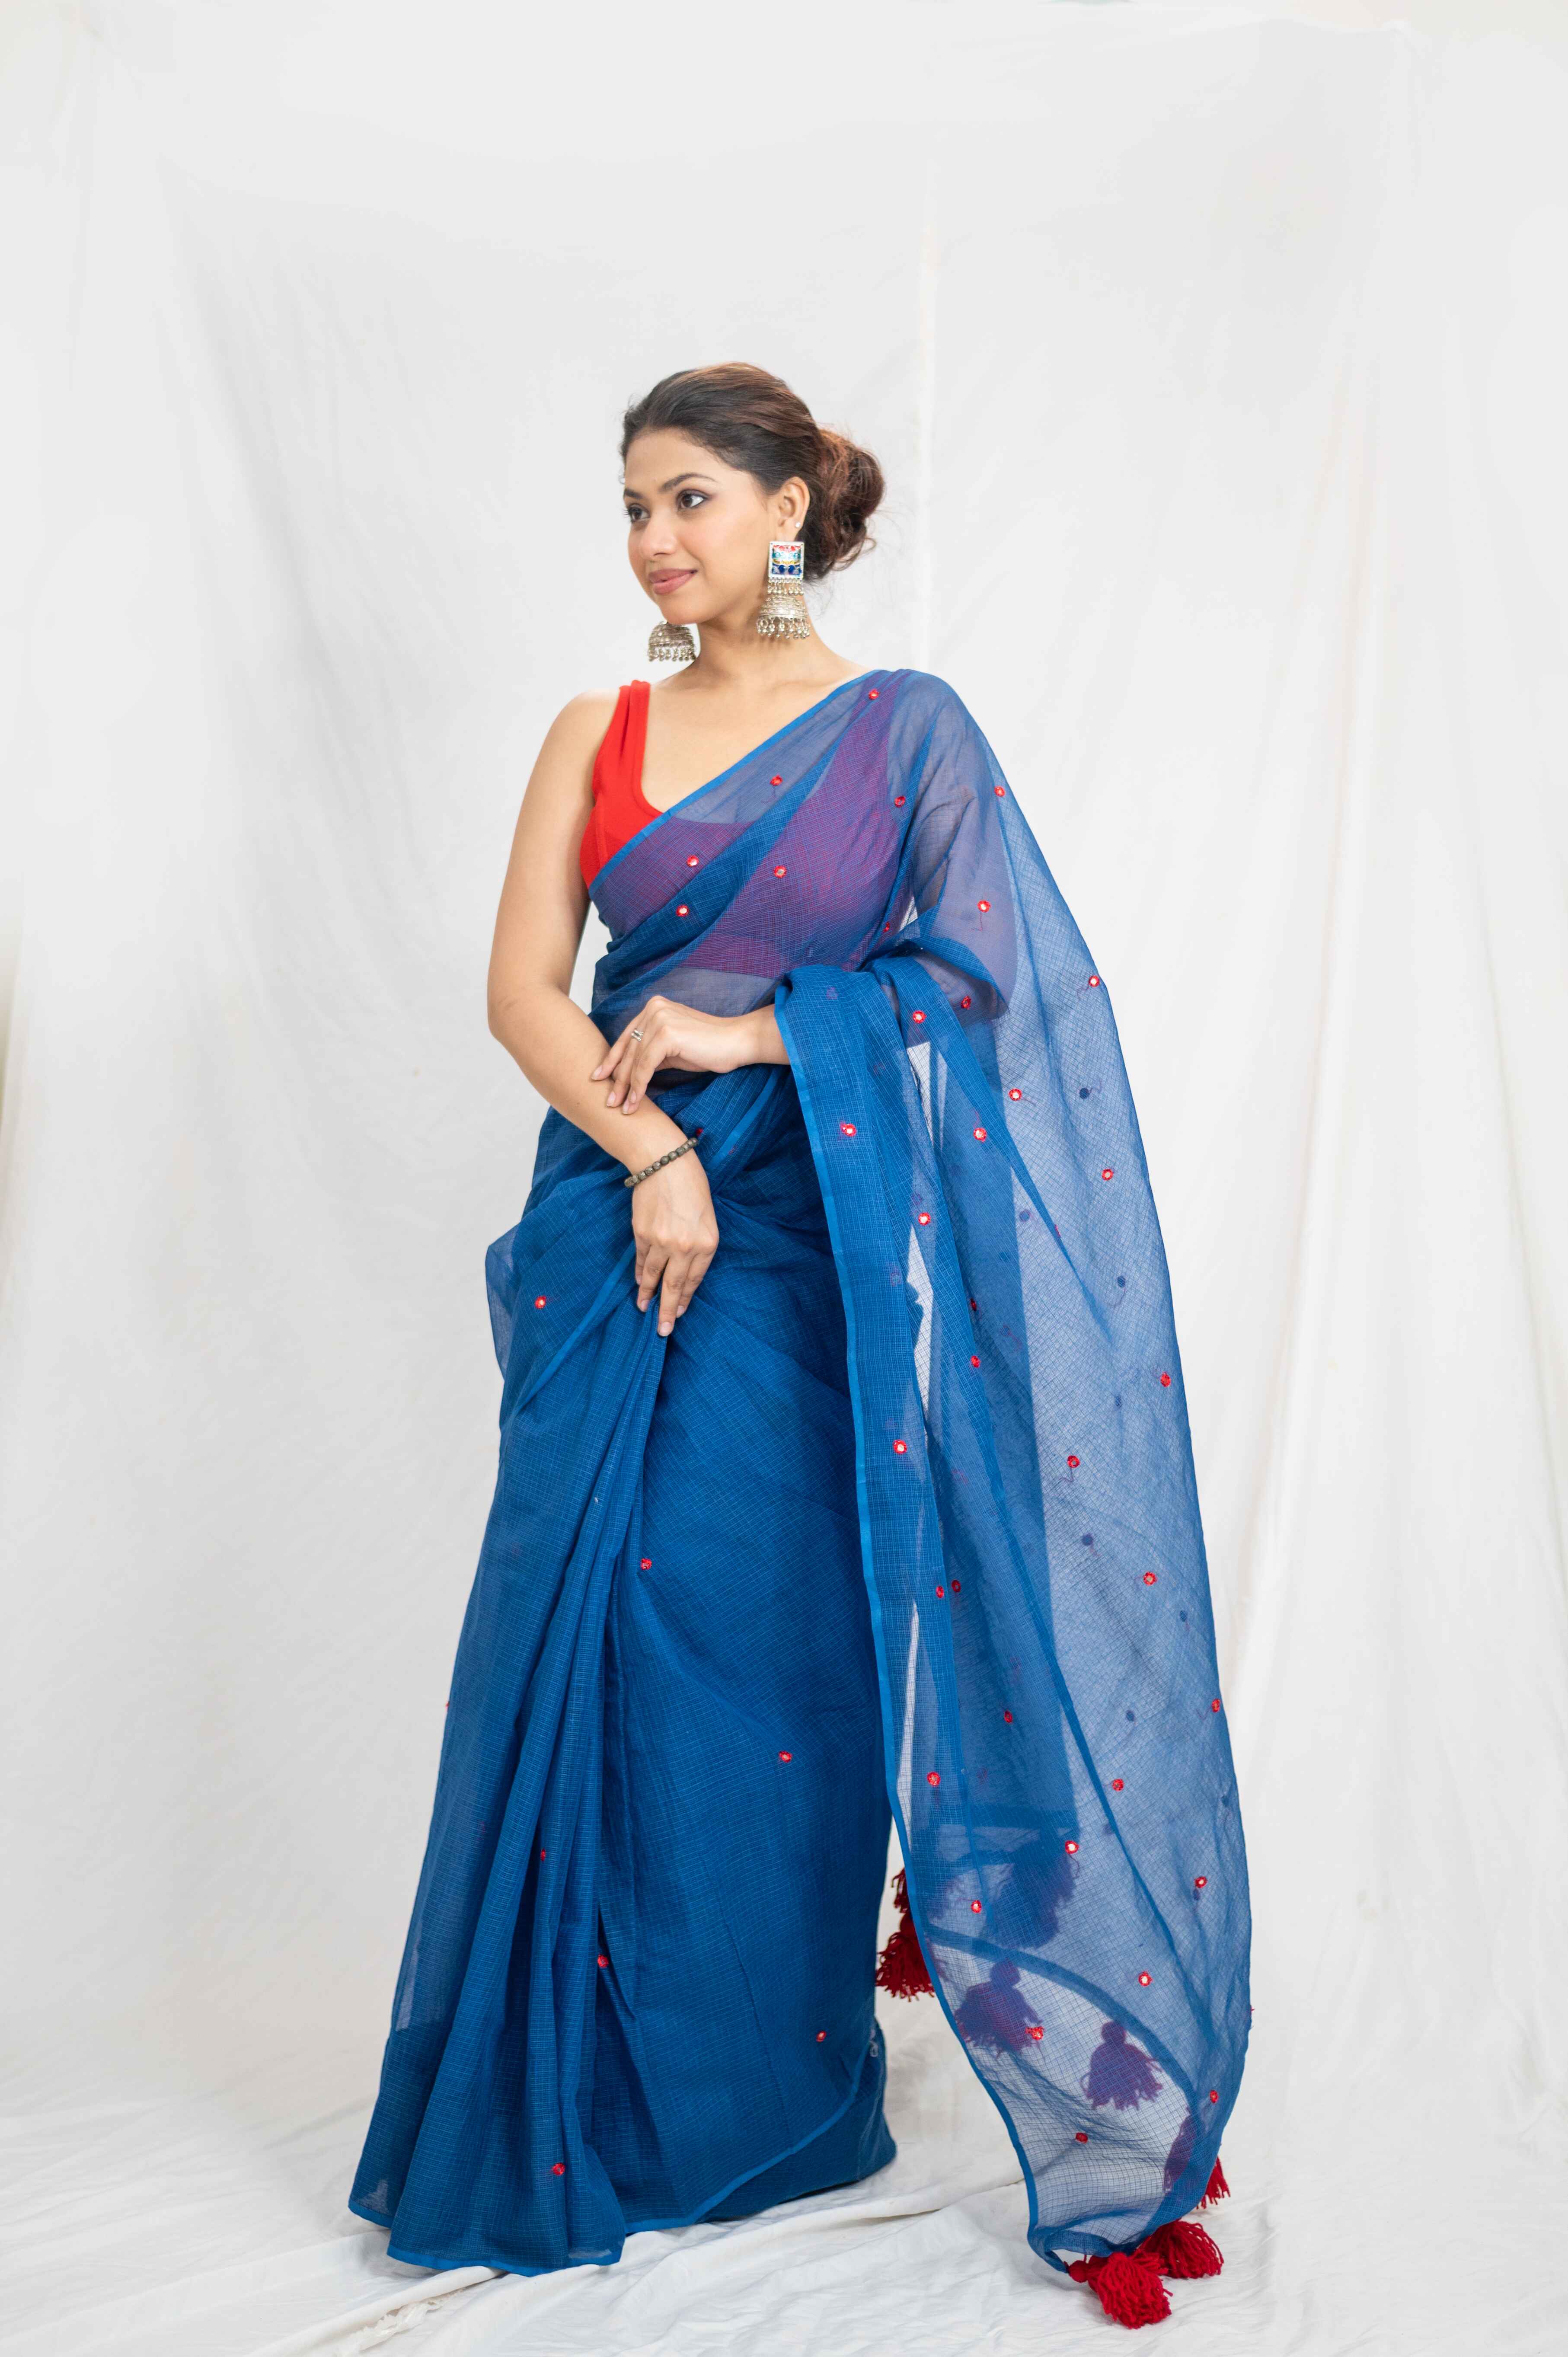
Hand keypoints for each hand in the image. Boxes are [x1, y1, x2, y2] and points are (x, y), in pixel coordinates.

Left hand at [591, 998, 759, 1112]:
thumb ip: (652, 1051)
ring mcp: (659, 1018)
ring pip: (634, 1060)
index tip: (599, 1077)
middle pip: (628, 1049)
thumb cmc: (709, 1047)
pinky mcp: (666, 1034)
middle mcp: (653, 1008)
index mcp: (653, 1007)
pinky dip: (639, 1086)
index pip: (627, 1037)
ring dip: (626, 1087)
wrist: (737, 1042)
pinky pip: (645, 1066)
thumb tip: (630, 1071)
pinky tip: (635, 1102)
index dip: (612, 1060)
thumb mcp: (673, 1047)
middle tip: (608, 1101)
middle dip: (617, 1077)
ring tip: (622, 1107)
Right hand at [630, 1148, 718, 1335]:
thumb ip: (698, 1245)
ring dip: (648, 1295)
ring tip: (644, 1310)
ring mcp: (661, 1242)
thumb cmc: (691, 1186)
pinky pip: (641, 1261)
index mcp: (707, 1243)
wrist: (664, 1162)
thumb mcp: (706, 1217)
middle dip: (667, 1310)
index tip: (678, 1312)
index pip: (695, 1280)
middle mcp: (685, 1247)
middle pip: (674, 1286)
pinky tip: (640, 1285)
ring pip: (653, 1276)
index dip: (684, 1298)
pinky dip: (639, 1274)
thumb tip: (683, 1270)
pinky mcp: (642, 1235)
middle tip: (662, 1330)